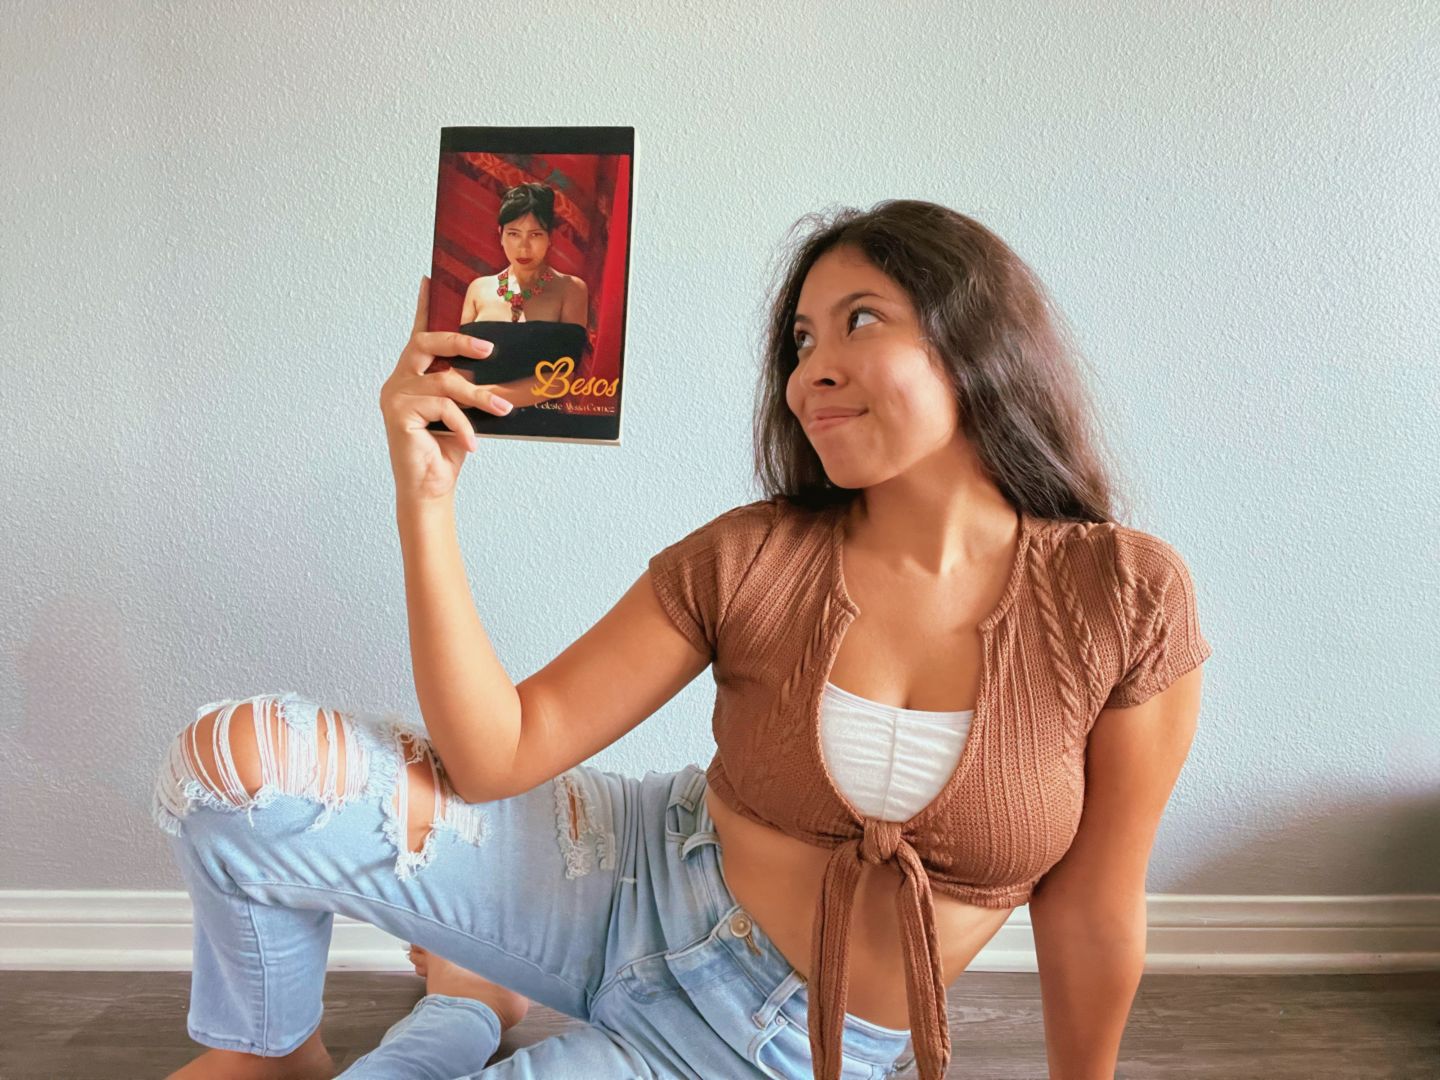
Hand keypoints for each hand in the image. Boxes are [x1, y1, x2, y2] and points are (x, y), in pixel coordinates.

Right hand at [380, 276, 513, 503]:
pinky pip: (442, 407)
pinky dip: (463, 424)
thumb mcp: (462, 412)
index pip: (418, 335)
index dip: (423, 307)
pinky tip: (473, 443)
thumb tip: (495, 368)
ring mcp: (395, 395)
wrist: (430, 488)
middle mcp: (398, 380)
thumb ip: (466, 387)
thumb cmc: (447, 450)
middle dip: (459, 341)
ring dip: (478, 396)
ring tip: (501, 410)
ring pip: (445, 382)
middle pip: (426, 343)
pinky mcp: (398, 413)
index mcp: (412, 375)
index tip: (428, 280)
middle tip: (488, 348)